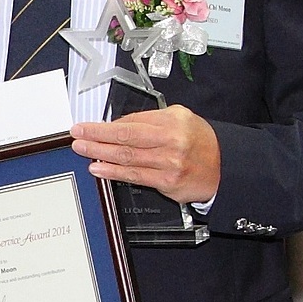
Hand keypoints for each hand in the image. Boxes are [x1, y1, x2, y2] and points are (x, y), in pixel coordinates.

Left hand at [72, 107, 220, 202]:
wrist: (224, 167)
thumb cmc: (199, 142)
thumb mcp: (180, 119)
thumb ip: (150, 120)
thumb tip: (118, 125)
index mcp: (172, 121)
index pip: (132, 121)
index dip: (105, 124)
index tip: (87, 125)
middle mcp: (171, 140)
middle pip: (126, 136)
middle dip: (97, 135)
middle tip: (78, 134)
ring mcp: (169, 162)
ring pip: (127, 157)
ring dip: (100, 153)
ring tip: (83, 149)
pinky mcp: (167, 182)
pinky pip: (135, 176)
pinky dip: (113, 172)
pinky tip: (99, 169)